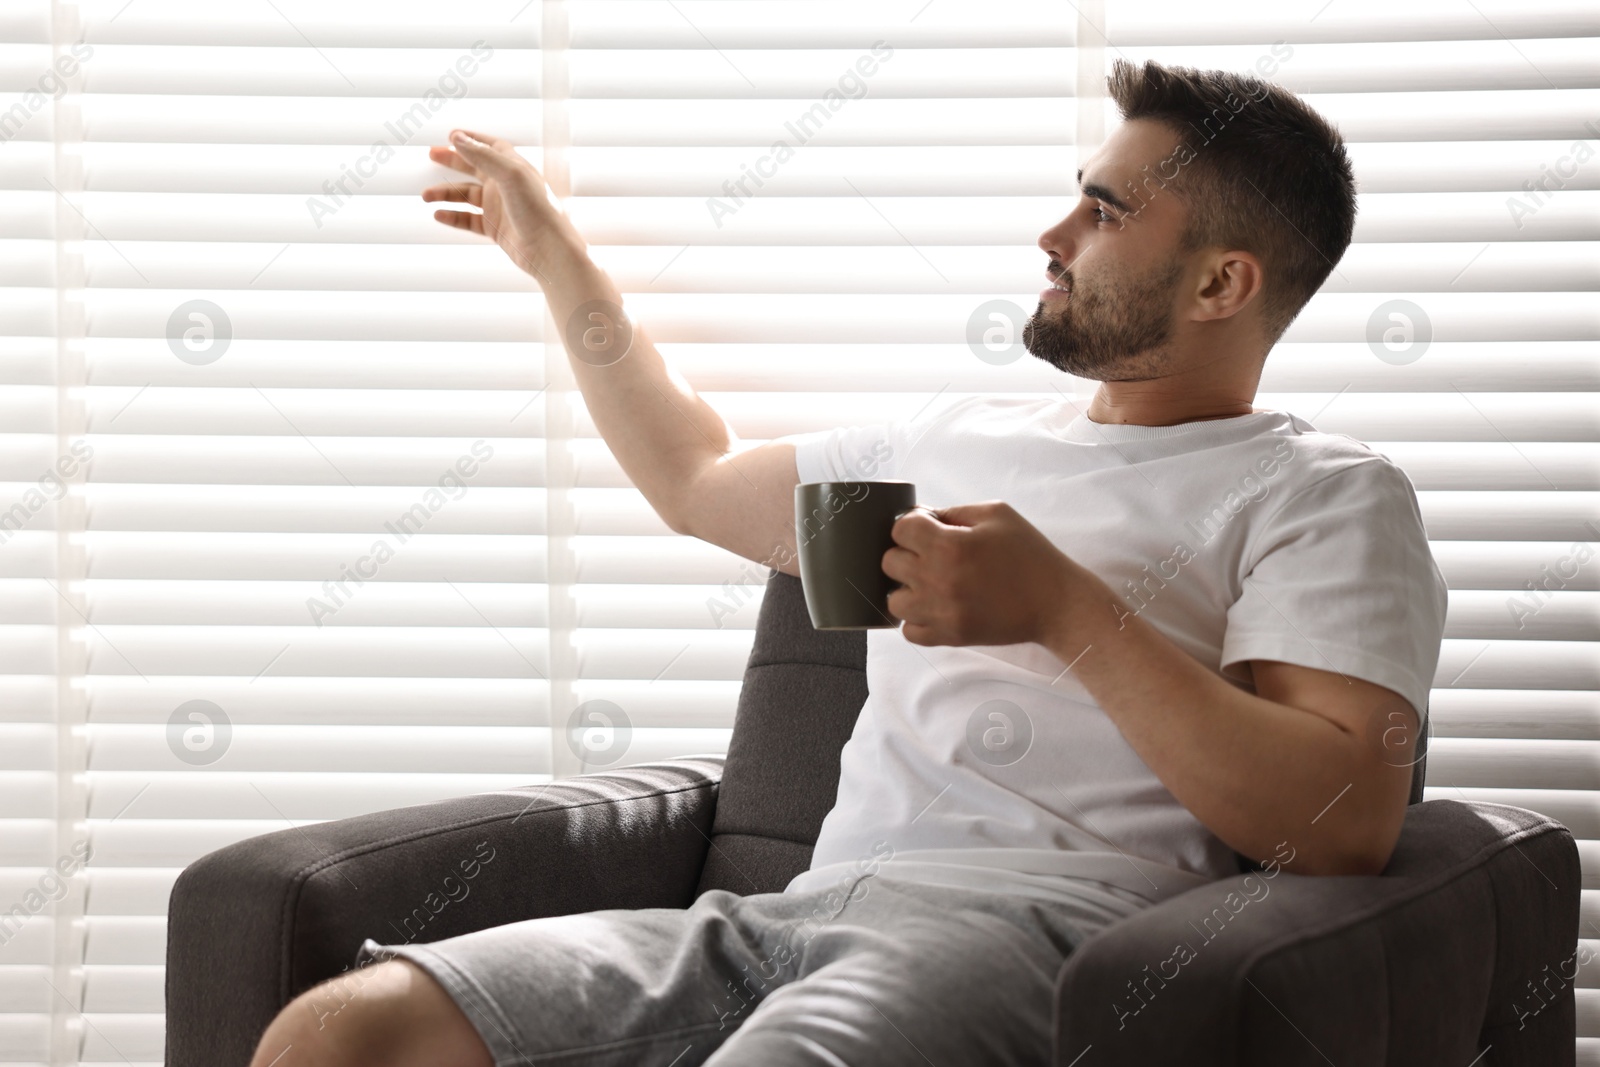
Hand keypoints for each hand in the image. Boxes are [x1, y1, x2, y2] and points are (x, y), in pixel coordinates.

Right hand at [423, 130, 580, 279]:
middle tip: (432, 155)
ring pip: (467, 196)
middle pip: (475, 168)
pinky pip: (469, 220)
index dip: (472, 139)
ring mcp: (500, 207)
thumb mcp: (510, 175)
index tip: (451, 135)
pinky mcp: (495, 229)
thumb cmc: (538, 209)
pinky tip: (438, 214)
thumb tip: (457, 137)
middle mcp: (506, 186)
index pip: (491, 147)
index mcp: (514, 168)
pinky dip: (453, 216)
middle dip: (453, 161)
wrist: (550, 250)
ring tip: (425, 196)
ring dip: (446, 194)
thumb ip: (483, 155)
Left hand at [882, 501, 1089, 647]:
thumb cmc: (1028, 553)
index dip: (913, 525)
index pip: (900, 529)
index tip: (929, 529)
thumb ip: (953, 512)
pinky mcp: (950, 636)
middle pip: (889, 563)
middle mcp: (938, 580)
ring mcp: (941, 612)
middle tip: (932, 555)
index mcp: (949, 545)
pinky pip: (910, 632)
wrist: (1055, 602)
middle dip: (907, 554)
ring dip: (907, 589)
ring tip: (931, 584)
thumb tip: (921, 518)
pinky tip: (936, 607)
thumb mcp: (996, 515)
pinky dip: (917, 620)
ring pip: (894, 601)